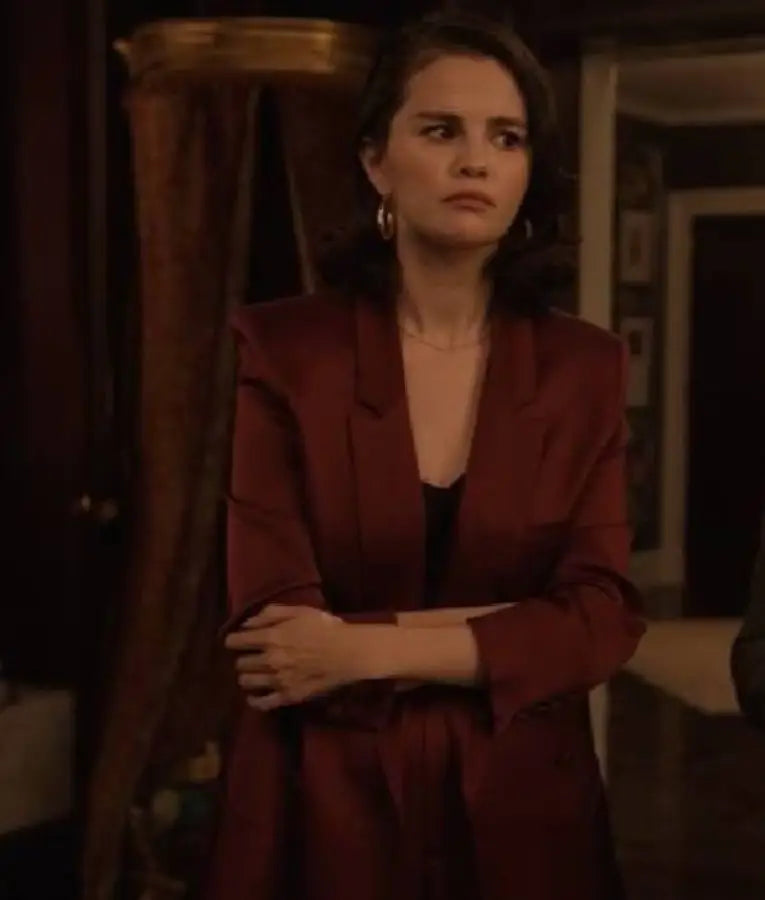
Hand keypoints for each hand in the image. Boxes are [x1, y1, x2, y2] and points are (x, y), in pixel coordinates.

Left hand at [224, 604, 367, 711]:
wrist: (348, 652)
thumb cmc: (325, 628)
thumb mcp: (299, 611)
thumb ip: (271, 614)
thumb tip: (247, 623)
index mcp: (270, 637)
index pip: (236, 642)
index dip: (233, 640)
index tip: (237, 641)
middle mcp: (269, 660)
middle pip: (240, 663)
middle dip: (243, 658)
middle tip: (252, 656)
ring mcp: (277, 680)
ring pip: (246, 682)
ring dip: (247, 676)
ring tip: (256, 673)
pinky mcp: (288, 696)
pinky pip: (262, 703)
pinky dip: (255, 700)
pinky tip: (255, 696)